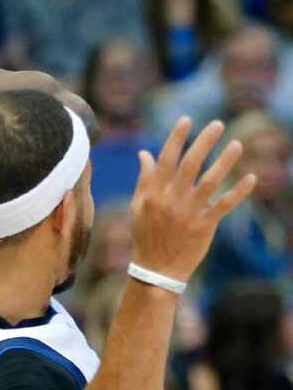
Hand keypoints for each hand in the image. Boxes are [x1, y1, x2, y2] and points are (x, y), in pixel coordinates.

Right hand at [130, 117, 255, 281]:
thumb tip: (145, 153)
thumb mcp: (138, 206)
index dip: (176, 138)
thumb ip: (144, 179)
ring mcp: (189, 213)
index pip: (166, 160)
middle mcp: (171, 200)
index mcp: (154, 193)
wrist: (156, 269)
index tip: (186, 119)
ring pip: (209, 182)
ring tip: (237, 144)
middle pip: (189, 165)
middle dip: (203, 143)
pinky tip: (251, 177)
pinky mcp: (204, 226)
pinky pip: (224, 205)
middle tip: (217, 124)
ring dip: (224, 162)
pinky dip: (239, 191)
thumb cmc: (146, 234)